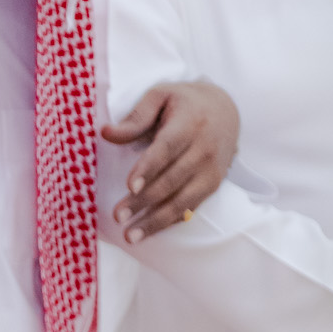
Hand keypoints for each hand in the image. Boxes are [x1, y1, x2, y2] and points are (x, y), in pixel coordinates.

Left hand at [102, 79, 239, 241]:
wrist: (226, 110)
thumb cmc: (184, 102)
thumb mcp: (160, 96)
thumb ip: (136, 116)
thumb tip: (106, 133)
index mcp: (189, 124)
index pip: (168, 148)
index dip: (149, 167)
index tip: (129, 186)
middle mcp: (204, 150)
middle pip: (172, 179)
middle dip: (144, 201)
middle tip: (118, 216)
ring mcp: (211, 171)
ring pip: (182, 200)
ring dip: (156, 220)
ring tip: (130, 236)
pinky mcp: (213, 185)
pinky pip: (191, 207)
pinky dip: (169, 222)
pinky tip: (148, 232)